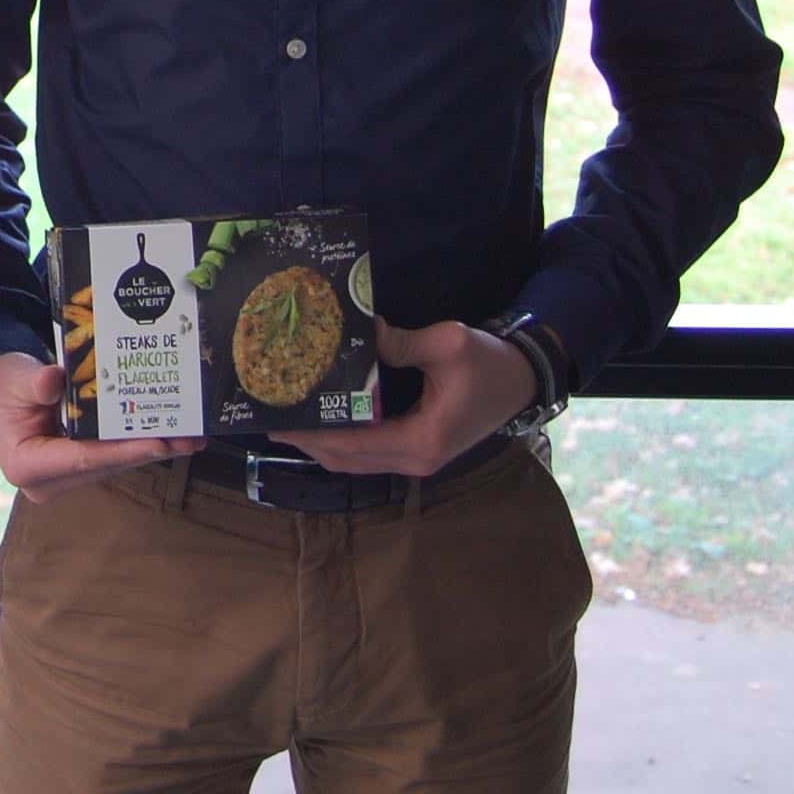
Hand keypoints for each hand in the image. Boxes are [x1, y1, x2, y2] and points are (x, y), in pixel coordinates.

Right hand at [0, 352, 203, 502]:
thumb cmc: (0, 385)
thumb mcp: (14, 379)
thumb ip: (36, 383)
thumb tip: (54, 379)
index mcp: (26, 466)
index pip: (83, 458)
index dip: (123, 451)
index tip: (158, 442)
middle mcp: (47, 481)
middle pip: (105, 464)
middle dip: (148, 450)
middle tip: (190, 438)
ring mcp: (63, 477)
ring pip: (113, 463)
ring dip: (150, 448)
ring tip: (190, 436)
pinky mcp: (76, 468)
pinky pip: (110, 456)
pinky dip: (136, 443)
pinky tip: (168, 434)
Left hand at [274, 319, 535, 476]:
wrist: (523, 380)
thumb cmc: (489, 363)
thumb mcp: (449, 343)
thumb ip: (401, 342)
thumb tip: (361, 331)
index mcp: (423, 439)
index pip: (355, 444)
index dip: (314, 434)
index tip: (280, 421)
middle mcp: (417, 459)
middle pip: (348, 460)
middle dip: (308, 442)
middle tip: (271, 418)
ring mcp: (417, 459)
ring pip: (356, 461)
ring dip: (322, 443)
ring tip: (287, 418)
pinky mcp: (417, 449)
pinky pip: (369, 453)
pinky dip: (342, 441)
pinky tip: (322, 419)